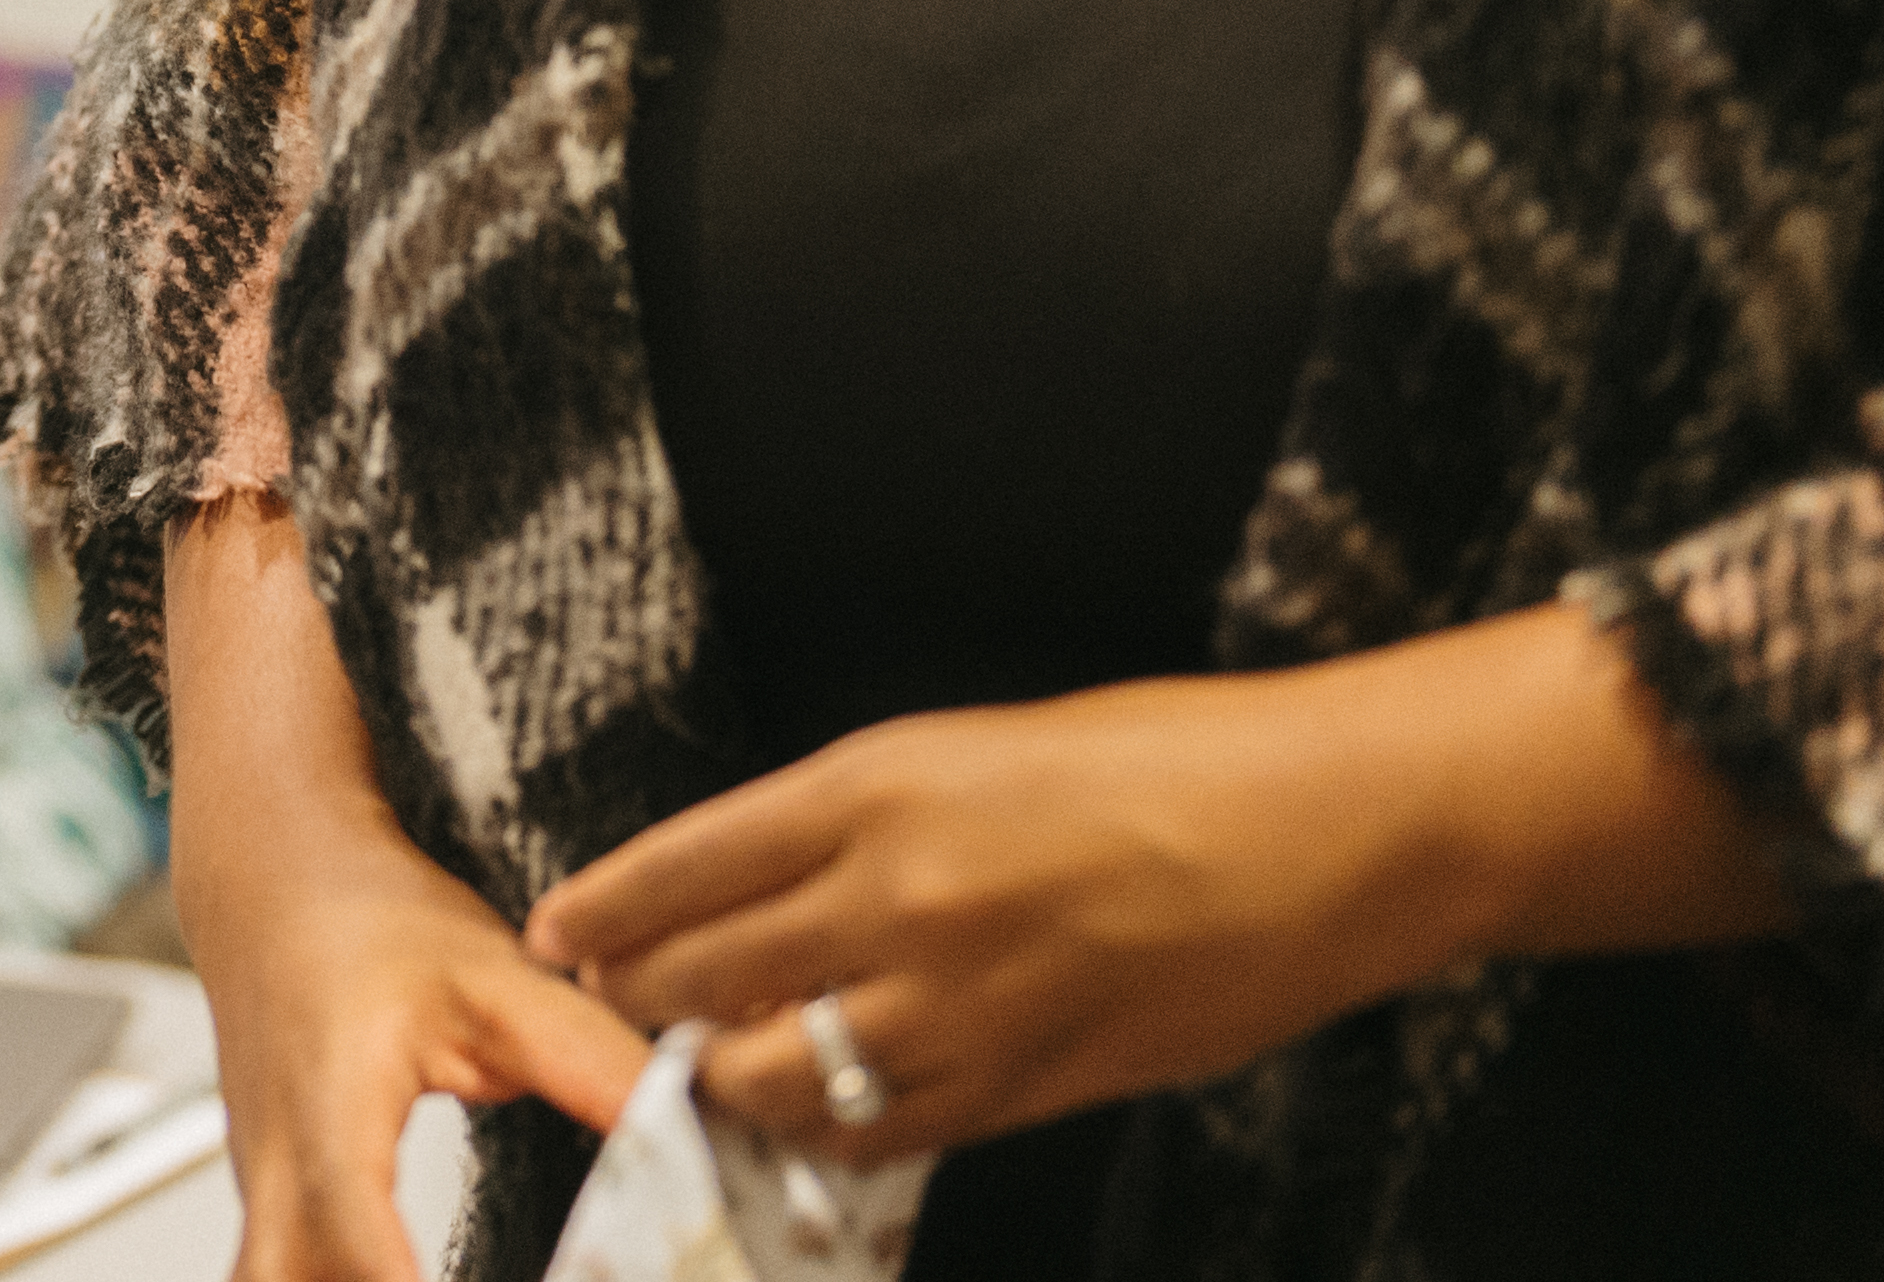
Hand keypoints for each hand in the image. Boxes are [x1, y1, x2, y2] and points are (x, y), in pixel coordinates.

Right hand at [168, 497, 639, 1281]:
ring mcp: (259, 1190)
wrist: (268, 875)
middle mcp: (277, 1163)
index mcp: (332, 1103)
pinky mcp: (267, 1203)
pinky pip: (283, 1277)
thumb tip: (694, 1129)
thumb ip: (594, 1063)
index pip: (359, 1230)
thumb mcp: (495, 980)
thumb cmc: (365, 916)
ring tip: (432, 1281)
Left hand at [527, 614, 1790, 1169]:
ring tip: (698, 1070)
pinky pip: (878, 1132)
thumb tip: (762, 887)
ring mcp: (961, 1002)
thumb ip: (858, 822)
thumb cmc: (1165, 764)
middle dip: (638, 999)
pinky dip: (824, 1132)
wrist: (1324, 832)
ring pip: (773, 1074)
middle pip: (703, 976)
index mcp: (874, 787)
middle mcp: (898, 896)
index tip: (560, 933)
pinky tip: (803, 1122)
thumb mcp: (971, 752)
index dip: (603, 910)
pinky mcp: (1027, 1083)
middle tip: (609, 1008)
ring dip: (720, 1076)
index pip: (683, 864)